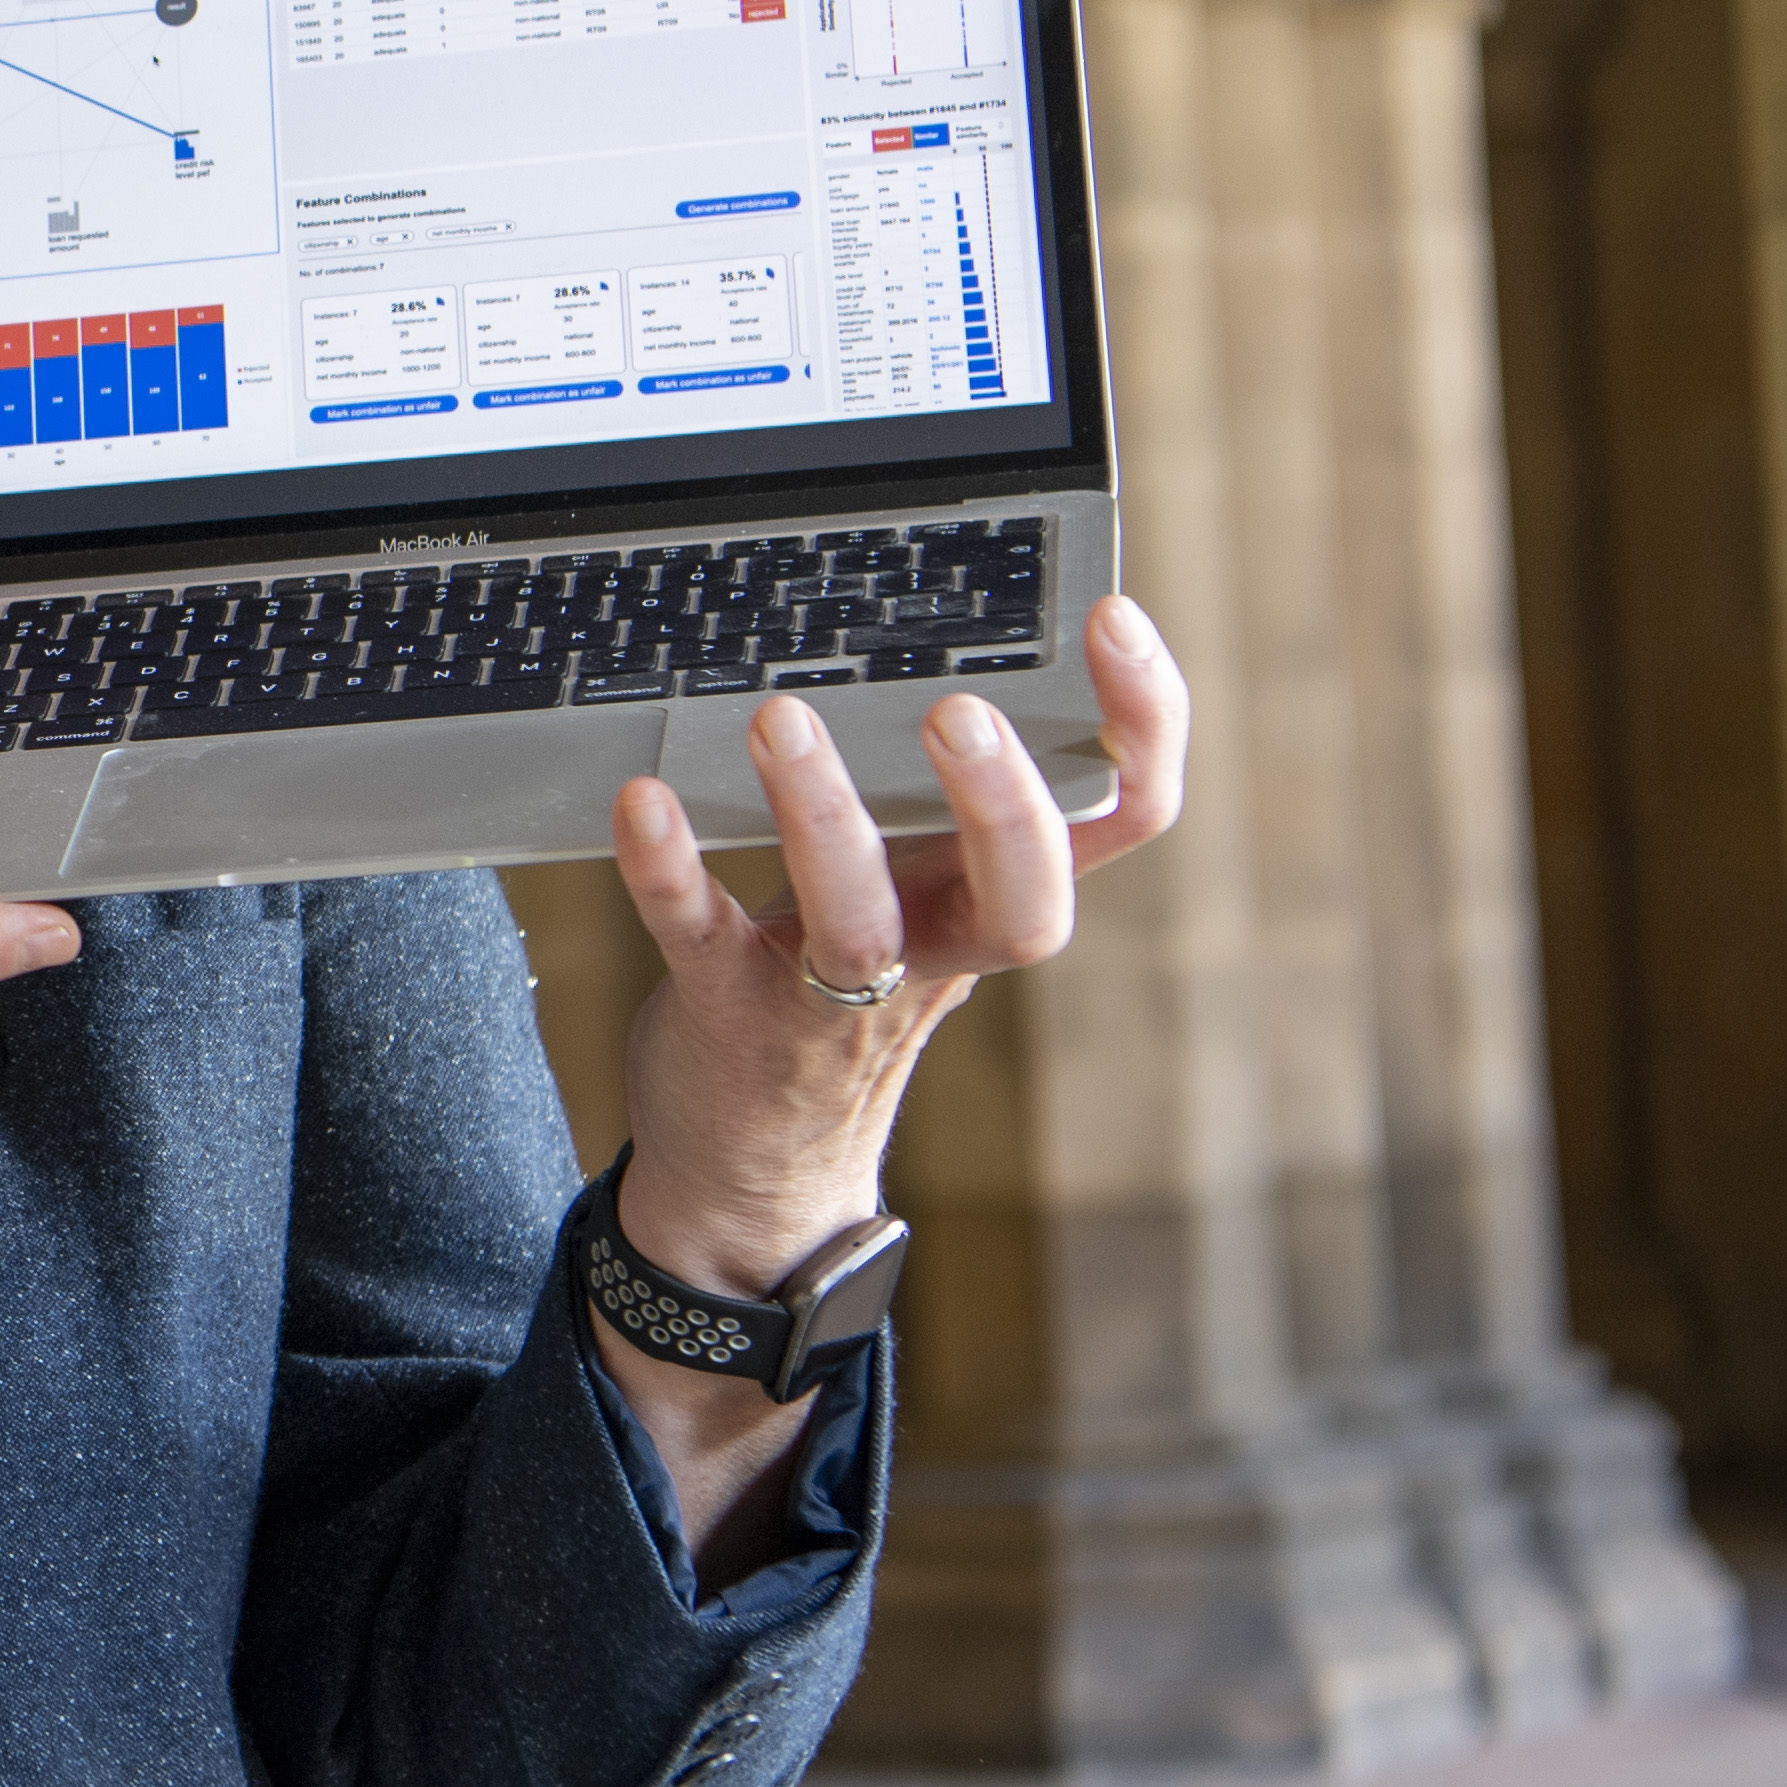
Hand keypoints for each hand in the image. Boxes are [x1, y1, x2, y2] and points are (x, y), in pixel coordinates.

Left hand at [601, 593, 1192, 1301]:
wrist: (753, 1164)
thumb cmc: (838, 989)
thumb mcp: (915, 897)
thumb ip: (938, 805)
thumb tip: (954, 647)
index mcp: (990, 898)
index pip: (1121, 820)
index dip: (1143, 728)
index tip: (1112, 621)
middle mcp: (935, 949)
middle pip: (1023, 895)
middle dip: (1005, 806)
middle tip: (961, 711)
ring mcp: (832, 995)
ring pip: (857, 919)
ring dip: (821, 817)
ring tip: (782, 719)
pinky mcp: (727, 1012)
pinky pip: (701, 936)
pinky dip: (669, 869)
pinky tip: (643, 801)